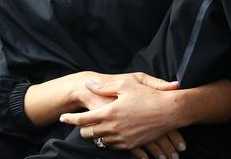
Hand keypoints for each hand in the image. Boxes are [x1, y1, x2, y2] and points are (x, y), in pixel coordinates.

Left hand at [60, 72, 186, 151]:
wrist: (168, 112)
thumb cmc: (147, 95)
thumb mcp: (125, 85)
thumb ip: (104, 86)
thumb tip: (87, 84)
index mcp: (109, 112)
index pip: (83, 119)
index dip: (70, 119)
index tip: (62, 118)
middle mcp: (113, 127)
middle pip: (89, 133)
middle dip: (82, 130)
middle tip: (80, 125)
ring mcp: (122, 138)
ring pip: (100, 141)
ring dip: (95, 136)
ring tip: (94, 129)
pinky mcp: (131, 145)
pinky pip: (113, 146)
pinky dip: (108, 141)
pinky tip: (109, 134)